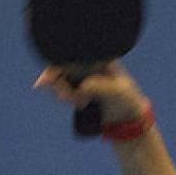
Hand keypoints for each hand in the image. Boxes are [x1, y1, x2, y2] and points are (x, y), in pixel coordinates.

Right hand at [33, 60, 149, 124]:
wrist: (130, 119)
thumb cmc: (128, 100)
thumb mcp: (118, 92)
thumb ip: (101, 87)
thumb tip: (82, 86)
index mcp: (100, 57)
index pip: (73, 55)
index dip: (56, 66)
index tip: (45, 80)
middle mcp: (90, 63)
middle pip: (63, 67)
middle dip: (58, 83)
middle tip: (63, 98)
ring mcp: (85, 76)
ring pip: (63, 80)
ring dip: (65, 93)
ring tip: (80, 104)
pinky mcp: (81, 89)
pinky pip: (67, 91)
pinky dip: (69, 98)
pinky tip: (81, 105)